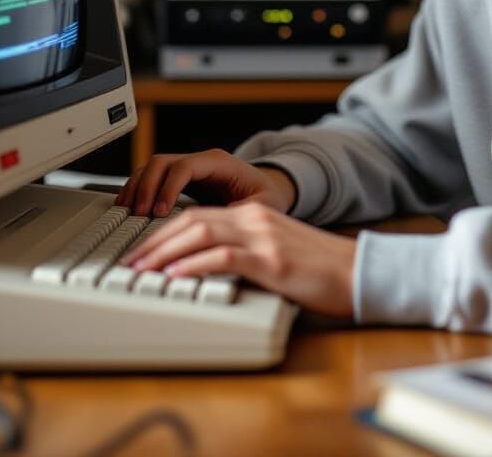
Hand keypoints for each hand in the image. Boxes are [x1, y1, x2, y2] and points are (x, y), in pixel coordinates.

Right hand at [115, 149, 296, 216]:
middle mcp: (200, 162)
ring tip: (129, 212)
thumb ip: (245, 211)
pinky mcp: (179, 182)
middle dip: (146, 186)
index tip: (161, 212)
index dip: (169, 188)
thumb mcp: (264, 203)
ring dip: (137, 188)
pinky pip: (150, 178)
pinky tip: (130, 208)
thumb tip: (223, 223)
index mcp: (219, 163)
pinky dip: (137, 191)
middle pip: (162, 162)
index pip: (184, 167)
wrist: (268, 190)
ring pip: (151, 168)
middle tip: (139, 213)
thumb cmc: (267, 195)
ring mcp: (187, 169)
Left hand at [121, 202, 357, 317]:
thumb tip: (209, 270)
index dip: (165, 232)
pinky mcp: (271, 260)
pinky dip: (193, 264)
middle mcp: (255, 219)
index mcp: (256, 216)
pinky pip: (222, 257)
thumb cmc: (323, 271)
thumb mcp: (279, 253)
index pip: (198, 216)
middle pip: (192, 220)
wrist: (360, 272)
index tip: (143, 252)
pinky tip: (175, 275)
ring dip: (165, 251)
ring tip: (143, 269)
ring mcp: (263, 237)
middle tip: (131, 262)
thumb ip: (247, 253)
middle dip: (156, 240)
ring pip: (200, 232)